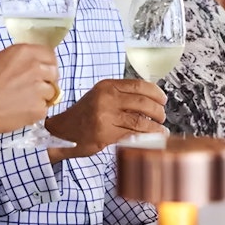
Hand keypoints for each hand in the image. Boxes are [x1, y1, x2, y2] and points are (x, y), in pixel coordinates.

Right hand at [0, 44, 58, 136]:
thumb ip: (18, 61)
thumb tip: (29, 67)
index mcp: (24, 52)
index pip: (49, 54)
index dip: (46, 64)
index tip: (42, 71)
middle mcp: (35, 67)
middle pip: (54, 72)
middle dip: (47, 80)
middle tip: (32, 89)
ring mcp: (39, 88)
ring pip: (51, 92)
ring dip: (41, 97)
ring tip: (22, 102)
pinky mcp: (39, 108)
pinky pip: (44, 108)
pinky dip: (35, 111)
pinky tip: (19, 112)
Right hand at [45, 79, 166, 158]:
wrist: (62, 131)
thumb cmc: (84, 115)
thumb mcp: (100, 96)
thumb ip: (121, 95)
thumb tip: (150, 100)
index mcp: (107, 86)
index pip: (138, 85)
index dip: (156, 93)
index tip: (163, 99)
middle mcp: (106, 98)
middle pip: (142, 102)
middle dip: (157, 111)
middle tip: (162, 116)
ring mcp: (105, 116)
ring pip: (139, 121)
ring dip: (155, 127)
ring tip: (161, 130)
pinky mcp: (104, 134)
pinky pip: (131, 135)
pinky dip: (145, 137)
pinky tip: (152, 139)